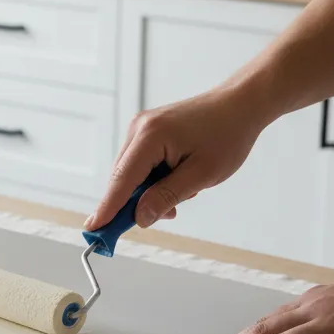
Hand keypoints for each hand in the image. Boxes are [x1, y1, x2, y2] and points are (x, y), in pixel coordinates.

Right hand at [84, 85, 268, 231]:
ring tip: (185, 193)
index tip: (93, 229)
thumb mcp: (201, 174)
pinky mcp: (147, 130)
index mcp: (150, 136)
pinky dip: (153, 178)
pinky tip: (177, 181)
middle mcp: (138, 128)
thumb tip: (139, 218)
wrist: (240, 104)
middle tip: (158, 219)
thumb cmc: (227, 135)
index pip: (121, 180)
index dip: (107, 208)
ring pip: (131, 172)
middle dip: (135, 202)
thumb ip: (166, 197)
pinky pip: (140, 163)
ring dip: (149, 190)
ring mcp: (141, 128)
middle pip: (122, 177)